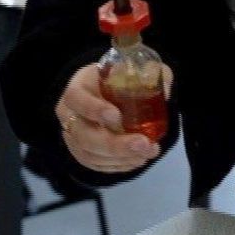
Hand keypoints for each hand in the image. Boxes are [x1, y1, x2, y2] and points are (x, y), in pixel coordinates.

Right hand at [56, 61, 170, 173]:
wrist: (104, 92)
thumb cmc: (119, 78)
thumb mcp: (135, 69)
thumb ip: (151, 74)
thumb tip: (166, 93)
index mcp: (78, 88)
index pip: (77, 99)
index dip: (94, 109)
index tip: (118, 116)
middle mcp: (68, 113)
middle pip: (83, 135)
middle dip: (115, 144)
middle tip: (143, 144)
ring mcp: (72, 135)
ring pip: (89, 153)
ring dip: (120, 158)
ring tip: (147, 153)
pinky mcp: (80, 151)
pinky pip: (94, 164)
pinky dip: (116, 166)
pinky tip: (136, 161)